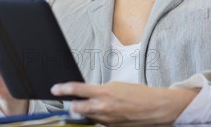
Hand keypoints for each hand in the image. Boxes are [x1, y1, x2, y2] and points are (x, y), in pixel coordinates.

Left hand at [51, 81, 197, 125]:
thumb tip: (90, 93)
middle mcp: (103, 107)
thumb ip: (101, 91)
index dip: (63, 89)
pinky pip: (98, 123)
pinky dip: (97, 118)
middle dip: (71, 105)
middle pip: (76, 108)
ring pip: (87, 116)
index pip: (77, 89)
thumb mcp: (118, 86)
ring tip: (87, 107)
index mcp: (104, 92)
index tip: (55, 89)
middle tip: (69, 102)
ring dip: (84, 112)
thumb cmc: (140, 94)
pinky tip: (103, 113)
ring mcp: (106, 120)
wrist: (156, 108)